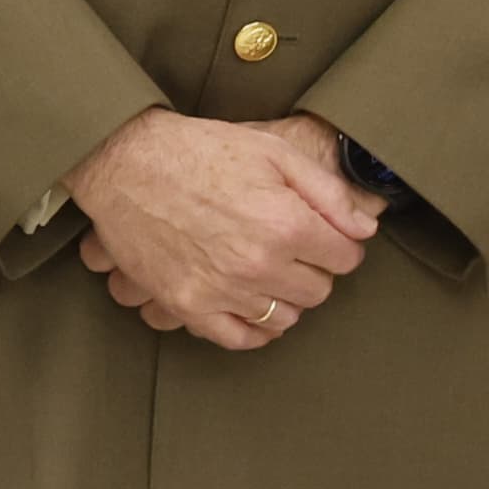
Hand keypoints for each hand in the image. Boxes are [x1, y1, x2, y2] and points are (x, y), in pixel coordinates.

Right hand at [67, 109, 375, 351]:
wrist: (124, 162)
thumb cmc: (198, 150)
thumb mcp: (272, 152)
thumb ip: (327, 192)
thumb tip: (365, 229)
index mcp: (286, 223)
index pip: (347, 258)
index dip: (338, 243)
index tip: (322, 234)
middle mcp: (258, 263)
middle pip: (319, 291)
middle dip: (312, 269)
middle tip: (290, 248)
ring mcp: (220, 289)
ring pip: (284, 317)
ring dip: (283, 297)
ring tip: (265, 271)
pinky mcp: (186, 304)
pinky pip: (238, 338)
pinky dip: (252, 329)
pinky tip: (248, 304)